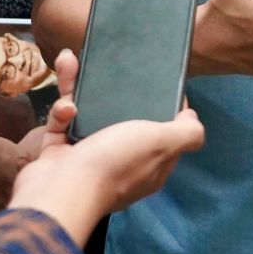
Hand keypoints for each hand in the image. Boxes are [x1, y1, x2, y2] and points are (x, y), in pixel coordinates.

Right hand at [7, 49, 206, 245]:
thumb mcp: (161, 143)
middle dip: (113, 90)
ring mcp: (88, 160)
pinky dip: (61, 113)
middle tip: (109, 64)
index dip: (164, 108)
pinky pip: (62, 125)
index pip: (164, 134)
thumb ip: (187, 132)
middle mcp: (121, 163)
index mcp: (150, 164)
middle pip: (122, 118)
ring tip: (70, 62)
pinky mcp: (59, 155)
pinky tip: (65, 106)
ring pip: (87, 114)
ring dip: (78, 88)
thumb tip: (193, 119)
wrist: (59, 191)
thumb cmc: (115, 162)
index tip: (158, 80)